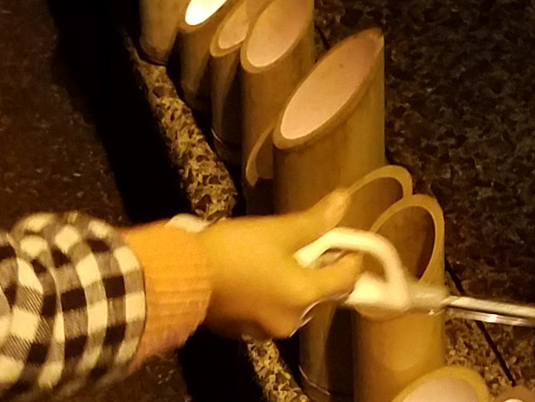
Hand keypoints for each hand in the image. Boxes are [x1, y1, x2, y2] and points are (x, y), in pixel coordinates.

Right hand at [199, 190, 364, 340]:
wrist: (183, 276)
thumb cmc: (235, 250)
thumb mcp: (278, 230)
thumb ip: (315, 221)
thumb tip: (344, 201)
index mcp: (304, 297)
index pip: (346, 281)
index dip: (351, 259)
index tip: (345, 242)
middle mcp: (292, 322)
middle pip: (321, 294)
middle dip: (319, 270)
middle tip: (308, 244)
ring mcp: (266, 331)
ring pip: (295, 304)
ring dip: (295, 283)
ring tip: (279, 257)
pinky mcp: (244, 332)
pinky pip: (271, 312)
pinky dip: (272, 295)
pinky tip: (256, 275)